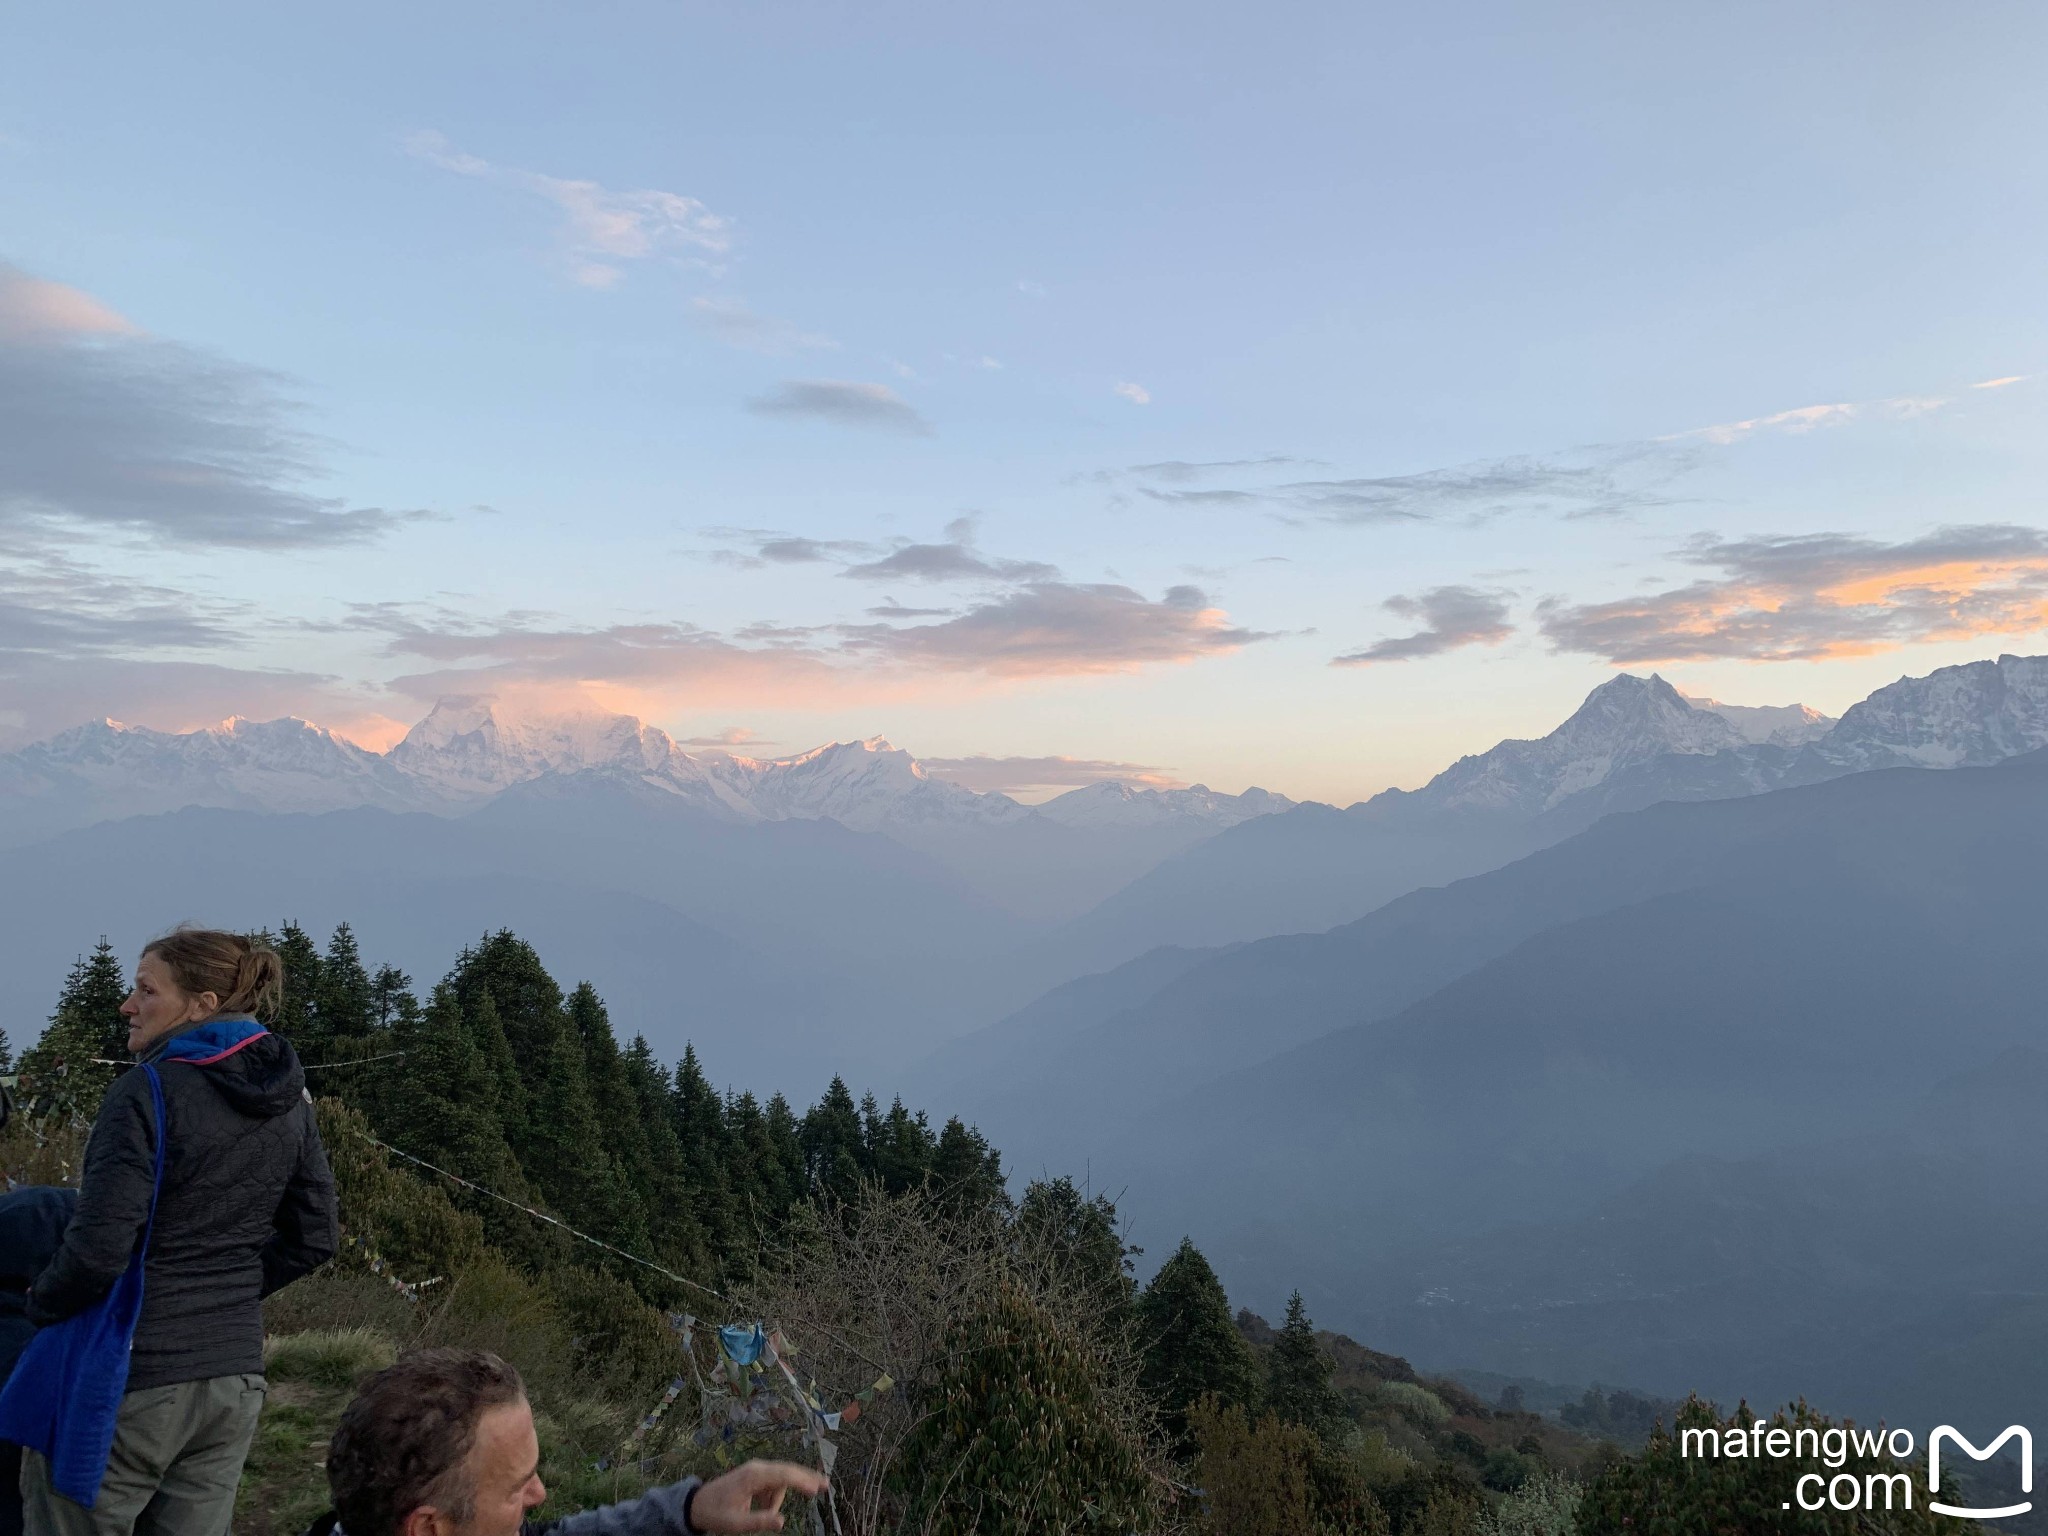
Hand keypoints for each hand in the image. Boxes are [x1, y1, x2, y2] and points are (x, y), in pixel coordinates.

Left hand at [687, 1461, 830, 1533]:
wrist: (697, 1504)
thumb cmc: (715, 1514)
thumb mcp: (736, 1524)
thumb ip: (760, 1522)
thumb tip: (782, 1521)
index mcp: (752, 1476)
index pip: (783, 1475)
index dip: (802, 1481)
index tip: (816, 1490)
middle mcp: (757, 1468)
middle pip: (788, 1470)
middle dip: (806, 1478)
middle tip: (825, 1485)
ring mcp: (756, 1470)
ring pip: (781, 1479)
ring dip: (780, 1497)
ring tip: (762, 1515)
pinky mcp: (755, 1475)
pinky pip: (773, 1484)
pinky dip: (774, 1497)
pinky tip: (763, 1509)